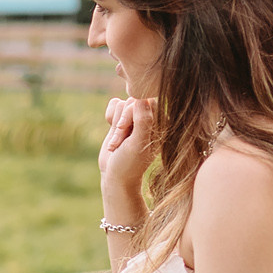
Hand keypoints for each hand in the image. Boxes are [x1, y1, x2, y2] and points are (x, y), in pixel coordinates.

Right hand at [99, 97, 153, 222]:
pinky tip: (113, 132)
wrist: (115, 175)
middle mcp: (151, 118)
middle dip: (123, 121)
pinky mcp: (123, 117)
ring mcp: (136, 117)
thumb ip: (142, 121)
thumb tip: (141, 98)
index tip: (129, 135)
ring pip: (122, 103)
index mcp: (162, 124)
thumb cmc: (129, 164)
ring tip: (119, 141)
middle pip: (133, 101)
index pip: (148, 102)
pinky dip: (109, 116)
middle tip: (123, 141)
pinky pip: (114, 103)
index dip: (133, 116)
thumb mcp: (137, 144)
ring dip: (116, 123)